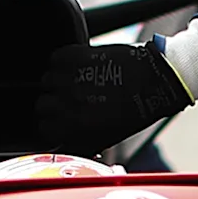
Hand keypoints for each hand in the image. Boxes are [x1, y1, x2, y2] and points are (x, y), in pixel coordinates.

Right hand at [35, 39, 190, 153]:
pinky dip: (63, 61)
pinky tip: (78, 66)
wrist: (156, 80)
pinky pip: (56, 58)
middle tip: (68, 98)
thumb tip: (66, 142)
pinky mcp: (77, 57)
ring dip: (58, 80)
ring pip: (46, 79)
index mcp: (76, 127)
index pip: (44, 127)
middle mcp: (70, 104)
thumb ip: (83, 141)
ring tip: (77, 81)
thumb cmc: (137, 110)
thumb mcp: (109, 137)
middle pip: (41, 104)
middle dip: (52, 102)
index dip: (51, 122)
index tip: (57, 117)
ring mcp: (71, 79)